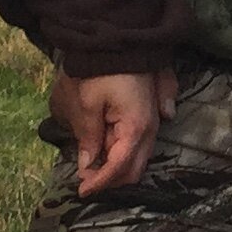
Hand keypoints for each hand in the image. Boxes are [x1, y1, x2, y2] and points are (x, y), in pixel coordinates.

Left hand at [51, 70, 174, 193]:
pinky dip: (119, 153)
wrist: (119, 40)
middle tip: (84, 181)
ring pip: (136, 159)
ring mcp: (151, 123)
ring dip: (114, 167)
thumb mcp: (87, 102)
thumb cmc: (100, 69)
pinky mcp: (146, 116)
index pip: (119, 167)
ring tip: (89, 165)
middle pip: (133, 169)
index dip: (100, 182)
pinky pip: (136, 145)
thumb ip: (88, 136)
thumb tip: (87, 165)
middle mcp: (149, 130)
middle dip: (109, 180)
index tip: (81, 191)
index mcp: (135, 128)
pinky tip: (101, 149)